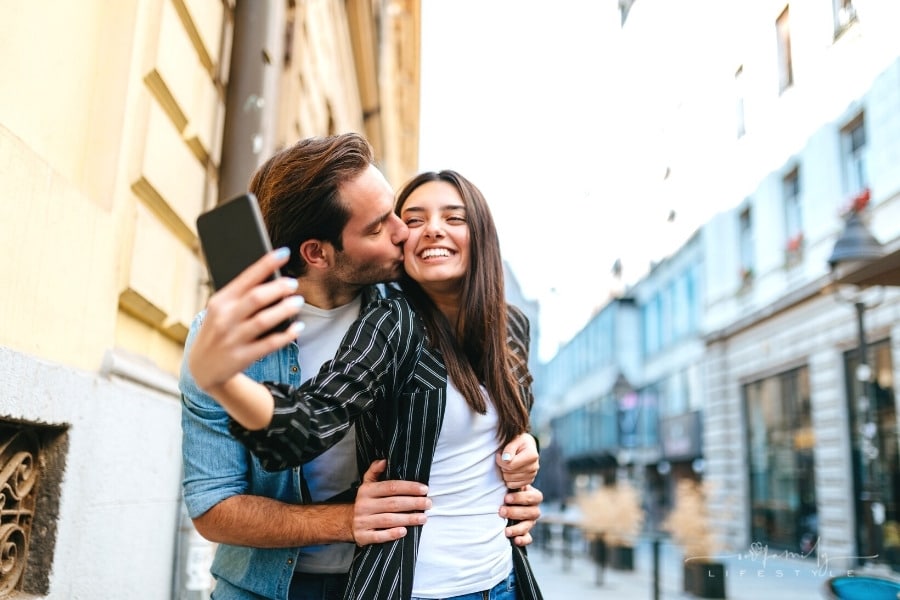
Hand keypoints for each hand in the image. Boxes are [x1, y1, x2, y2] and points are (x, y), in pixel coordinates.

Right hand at [189, 248, 303, 391]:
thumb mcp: (220, 310)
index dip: (266, 264)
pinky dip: (286, 335)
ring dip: (285, 309)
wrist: (201, 368)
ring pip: (264, 320)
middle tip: (293, 284)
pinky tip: (297, 328)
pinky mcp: (242, 356)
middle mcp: (225, 318)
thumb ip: (241, 296)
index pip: (246, 278)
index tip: (283, 253)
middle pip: (256, 298)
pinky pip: (269, 344)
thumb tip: (272, 279)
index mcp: (220, 301)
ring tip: (298, 302)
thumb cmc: (217, 331)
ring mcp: (233, 338)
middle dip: (278, 288)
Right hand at [352, 459, 430, 545]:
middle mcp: (364, 505)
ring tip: (423, 518)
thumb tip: (384, 461)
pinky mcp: (363, 536)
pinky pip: (379, 536)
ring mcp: (363, 521)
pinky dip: (392, 534)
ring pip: (388, 520)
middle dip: (413, 503)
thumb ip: (375, 471)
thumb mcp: (367, 484)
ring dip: (408, 519)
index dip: (409, 488)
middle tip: (428, 504)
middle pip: (392, 503)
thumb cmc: (366, 501)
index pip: (391, 487)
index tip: (424, 489)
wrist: (348, 522)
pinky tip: (404, 531)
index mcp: (367, 491)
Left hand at [496, 433, 538, 489]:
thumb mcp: (514, 440)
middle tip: (504, 458)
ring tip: (508, 463)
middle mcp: (534, 467)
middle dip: (502, 466)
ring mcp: (532, 475)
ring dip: (505, 472)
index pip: (510, 465)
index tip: (499, 454)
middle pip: (508, 474)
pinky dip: (508, 479)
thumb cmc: (518, 442)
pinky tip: (510, 471)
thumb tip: (506, 460)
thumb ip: (509, 449)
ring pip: (509, 480)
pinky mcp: (529, 481)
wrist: (526, 446)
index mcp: (532, 455)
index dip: (500, 460)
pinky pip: (512, 485)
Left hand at [500, 484, 542, 546]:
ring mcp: (530, 521)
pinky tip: (516, 540)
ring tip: (506, 530)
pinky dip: (523, 540)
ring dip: (518, 528)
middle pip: (532, 512)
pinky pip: (528, 538)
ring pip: (530, 525)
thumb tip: (501, 462)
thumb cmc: (503, 490)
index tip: (506, 498)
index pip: (534, 497)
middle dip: (516, 512)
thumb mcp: (507, 483)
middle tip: (501, 511)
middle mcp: (533, 508)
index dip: (521, 498)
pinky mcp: (525, 533)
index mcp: (531, 495)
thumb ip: (508, 478)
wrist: (499, 502)